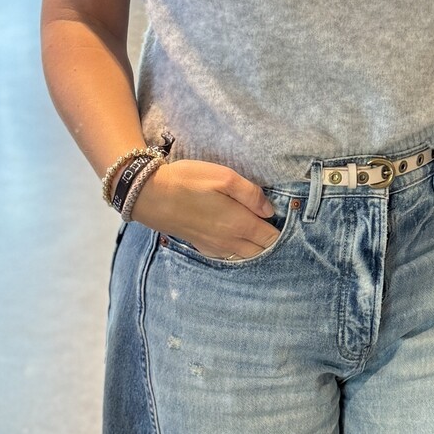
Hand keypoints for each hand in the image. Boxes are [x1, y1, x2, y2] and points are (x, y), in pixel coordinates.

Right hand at [130, 158, 281, 259]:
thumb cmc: (188, 181)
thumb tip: (270, 210)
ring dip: (256, 248)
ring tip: (258, 232)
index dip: (281, 229)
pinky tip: (238, 239)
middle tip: (272, 224)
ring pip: (246, 257)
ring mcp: (215, 247)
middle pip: (261, 251)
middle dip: (271, 241)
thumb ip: (251, 194)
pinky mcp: (203, 247)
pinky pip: (230, 256)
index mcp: (240, 224)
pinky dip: (240, 251)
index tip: (283, 218)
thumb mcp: (224, 177)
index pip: (272, 237)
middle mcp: (230, 241)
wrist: (150, 195)